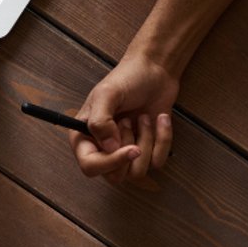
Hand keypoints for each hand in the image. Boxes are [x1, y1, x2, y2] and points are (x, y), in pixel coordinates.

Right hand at [70, 50, 180, 185]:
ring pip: (137, 172)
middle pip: (114, 176)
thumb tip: (108, 148)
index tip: (130, 149)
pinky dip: (163, 138)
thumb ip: (100, 121)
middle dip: (128, 149)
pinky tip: (160, 118)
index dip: (110, 163)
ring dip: (146, 141)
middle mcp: (103, 150)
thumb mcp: (107, 94)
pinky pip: (158, 162)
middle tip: (129, 121)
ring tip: (143, 117)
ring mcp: (125, 153)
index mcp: (85, 138)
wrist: (155, 70)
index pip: (90, 167)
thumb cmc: (127, 78)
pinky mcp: (147, 152)